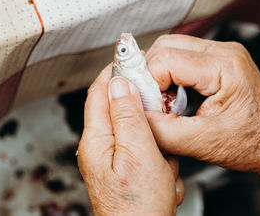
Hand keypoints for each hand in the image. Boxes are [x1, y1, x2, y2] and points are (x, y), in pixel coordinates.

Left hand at [78, 65, 183, 215]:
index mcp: (97, 139)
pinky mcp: (129, 170)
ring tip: (162, 167)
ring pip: (141, 132)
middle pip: (123, 110)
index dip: (115, 72)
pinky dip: (160, 161)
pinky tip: (162, 178)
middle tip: (160, 128)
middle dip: (147, 118)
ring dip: (157, 146)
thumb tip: (119, 82)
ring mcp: (116, 159)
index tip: (131, 59)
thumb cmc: (137, 206)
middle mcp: (102, 147)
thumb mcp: (137, 152)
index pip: (100, 91)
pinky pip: (148, 152)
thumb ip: (127, 114)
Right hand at [144, 35, 259, 176]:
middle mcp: (225, 52)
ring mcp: (223, 54)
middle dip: (149, 75)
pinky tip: (172, 96)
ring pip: (172, 48)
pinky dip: (170, 74)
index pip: (166, 60)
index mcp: (225, 67)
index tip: (145, 106)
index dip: (147, 84)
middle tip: (148, 102)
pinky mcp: (219, 61)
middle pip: (166, 46)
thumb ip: (164, 131)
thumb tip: (136, 117)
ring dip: (158, 74)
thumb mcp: (206, 143)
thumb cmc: (257, 142)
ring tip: (161, 102)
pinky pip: (183, 56)